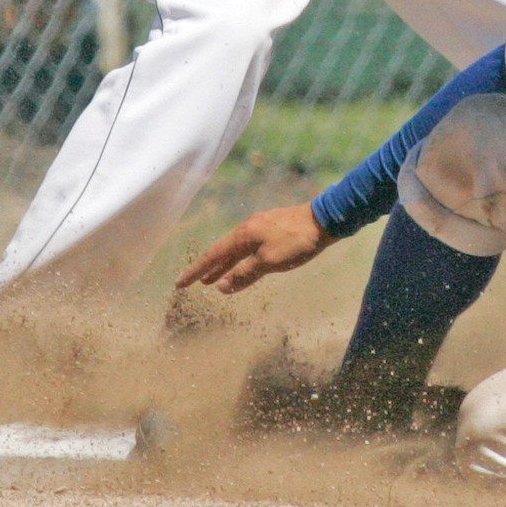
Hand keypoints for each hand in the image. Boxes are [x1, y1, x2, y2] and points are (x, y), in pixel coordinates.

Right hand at [176, 202, 335, 293]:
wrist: (325, 220)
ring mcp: (262, 226)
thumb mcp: (269, 262)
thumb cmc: (297, 242)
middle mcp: (249, 227)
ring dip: (224, 265)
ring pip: (237, 249)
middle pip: (223, 251)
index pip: (214, 255)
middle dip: (208, 268)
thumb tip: (220, 286)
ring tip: (213, 279)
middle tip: (193, 283)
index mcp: (245, 234)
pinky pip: (249, 247)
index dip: (196, 270)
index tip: (180, 283)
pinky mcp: (274, 228)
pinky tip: (242, 265)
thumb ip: (244, 274)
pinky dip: (240, 259)